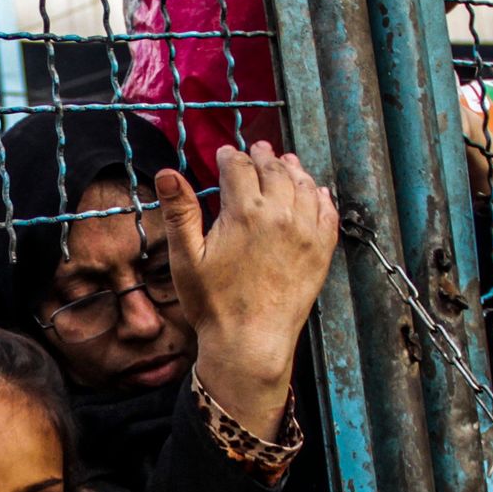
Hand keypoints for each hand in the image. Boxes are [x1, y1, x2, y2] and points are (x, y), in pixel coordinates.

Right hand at [156, 144, 337, 434]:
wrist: (251, 342)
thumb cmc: (214, 305)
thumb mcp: (186, 258)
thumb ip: (180, 212)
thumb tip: (166, 173)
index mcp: (245, 212)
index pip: (239, 167)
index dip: (230, 157)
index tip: (226, 155)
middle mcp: (280, 215)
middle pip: (274, 169)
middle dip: (263, 156)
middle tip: (258, 149)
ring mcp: (305, 232)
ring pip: (303, 185)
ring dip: (293, 169)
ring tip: (287, 162)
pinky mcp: (321, 251)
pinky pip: (326, 212)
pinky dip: (320, 196)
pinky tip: (316, 191)